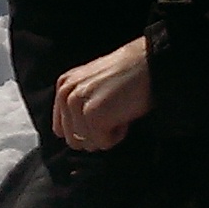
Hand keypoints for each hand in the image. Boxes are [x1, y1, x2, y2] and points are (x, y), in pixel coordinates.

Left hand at [53, 36, 150, 151]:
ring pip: (89, 144)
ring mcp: (77, 105)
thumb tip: (75, 135)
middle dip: (96, 133)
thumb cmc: (127, 77)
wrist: (147, 63)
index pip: (61, 129)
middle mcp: (65, 94)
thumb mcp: (91, 85)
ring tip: (119, 111)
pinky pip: (103, 143)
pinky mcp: (92, 115)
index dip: (85, 130)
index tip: (102, 115)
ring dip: (108, 133)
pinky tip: (124, 115)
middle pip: (74, 140)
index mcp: (63, 87)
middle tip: (113, 112)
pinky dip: (118, 135)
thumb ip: (77, 104)